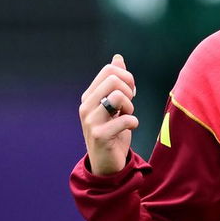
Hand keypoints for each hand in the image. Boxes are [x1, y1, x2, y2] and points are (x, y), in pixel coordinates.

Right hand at [80, 53, 137, 175]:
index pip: (109, 70)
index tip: (130, 92)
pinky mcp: (99, 135)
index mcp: (89, 95)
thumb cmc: (112, 131)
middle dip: (129, 90)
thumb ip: (115, 82)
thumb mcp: (114, 104)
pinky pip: (123, 119)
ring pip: (117, 96)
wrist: (106, 162)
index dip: (127, 77)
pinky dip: (133, 121)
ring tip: (127, 116)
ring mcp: (90, 120)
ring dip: (130, 106)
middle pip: (114, 80)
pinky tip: (130, 127)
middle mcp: (86, 106)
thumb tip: (117, 58)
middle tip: (129, 106)